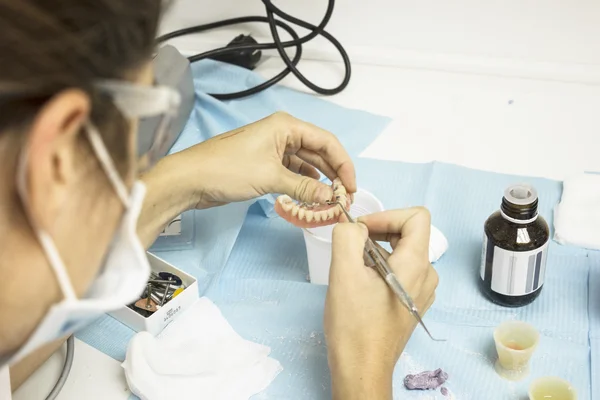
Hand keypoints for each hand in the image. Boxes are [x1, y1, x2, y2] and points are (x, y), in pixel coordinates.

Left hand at [173, 111, 355, 208]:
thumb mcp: (270, 177)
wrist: (191, 179)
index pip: (326, 142)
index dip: (343, 164)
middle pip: (318, 153)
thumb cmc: (227, 169)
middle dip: (333, 175)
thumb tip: (331, 198)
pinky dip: (303, 185)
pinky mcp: (265, 165)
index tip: (351, 187)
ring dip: (319, 182)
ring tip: (330, 202)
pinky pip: (292, 174)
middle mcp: (283, 134)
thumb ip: (304, 187)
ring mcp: (273, 150)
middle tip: (344, 199)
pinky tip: (311, 198)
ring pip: (306, 165)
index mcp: (286, 126)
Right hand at [324, 207, 437, 399]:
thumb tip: (354, 226)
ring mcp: (422, 291)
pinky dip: (382, 267)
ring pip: (403, 253)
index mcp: (417, 264)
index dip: (387, 214)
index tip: (361, 229)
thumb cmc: (354, 324)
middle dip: (378, 231)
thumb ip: (347, 237)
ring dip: (377, 250)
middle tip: (351, 246)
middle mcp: (427, 275)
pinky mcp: (412, 303)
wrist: (362, 368)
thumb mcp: (344, 273)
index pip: (416, 216)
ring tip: (354, 267)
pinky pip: (401, 271)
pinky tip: (362, 284)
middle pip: (409, 233)